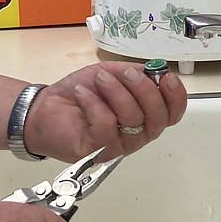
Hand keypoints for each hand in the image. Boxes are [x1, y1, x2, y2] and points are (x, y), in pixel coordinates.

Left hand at [24, 62, 186, 160]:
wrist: (44, 108)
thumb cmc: (79, 93)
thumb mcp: (111, 74)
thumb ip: (136, 74)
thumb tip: (155, 72)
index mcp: (143, 115)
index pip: (171, 113)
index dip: (175, 96)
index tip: (167, 77)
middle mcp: (135, 133)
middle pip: (158, 119)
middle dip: (146, 91)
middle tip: (128, 74)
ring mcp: (118, 144)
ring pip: (133, 120)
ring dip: (117, 93)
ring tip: (100, 80)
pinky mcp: (98, 150)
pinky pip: (106, 125)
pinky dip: (95, 104)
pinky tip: (83, 94)